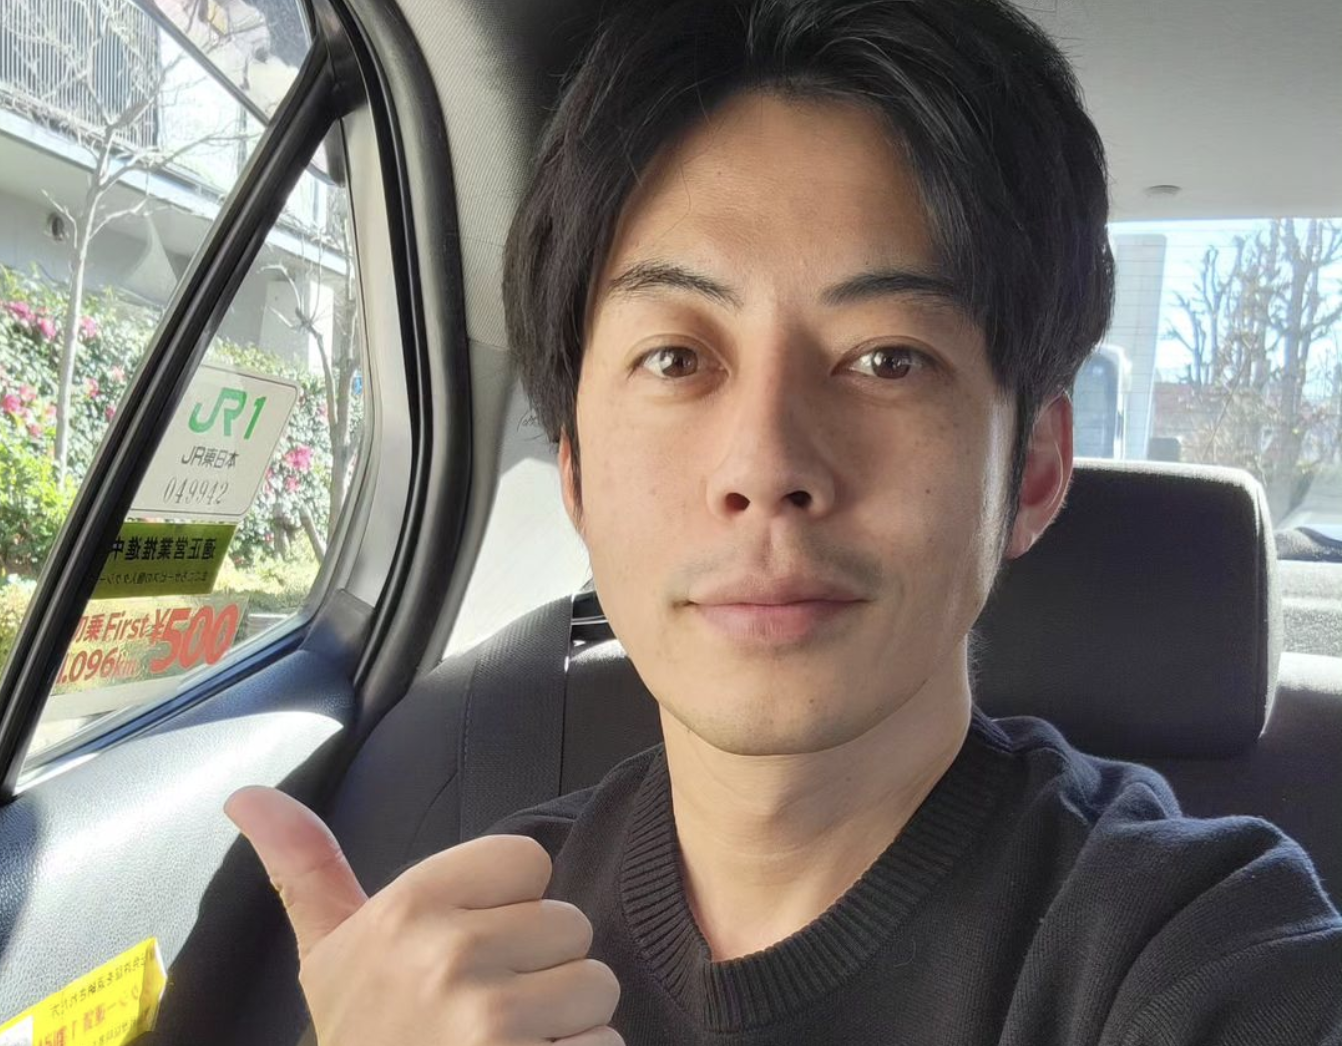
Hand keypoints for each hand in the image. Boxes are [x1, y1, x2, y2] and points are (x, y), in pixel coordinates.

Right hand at [225, 787, 622, 1044]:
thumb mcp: (327, 956)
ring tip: (507, 1045)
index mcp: (407, 909)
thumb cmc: (365, 1040)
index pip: (528, 860)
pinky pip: (607, 1044)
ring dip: (565, 1024)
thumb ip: (308, 868)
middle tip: (483, 1011)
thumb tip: (245, 795)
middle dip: (540, 969)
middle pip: (570, 924)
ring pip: (596, 987)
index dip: (508, 908)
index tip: (467, 950)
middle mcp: (450, 956)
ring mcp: (493, 1022)